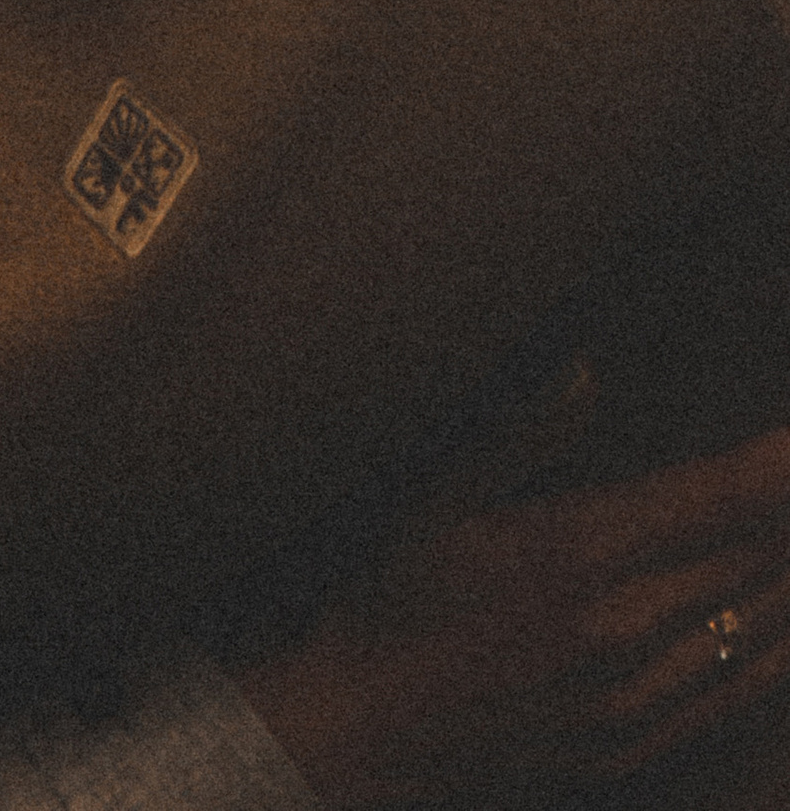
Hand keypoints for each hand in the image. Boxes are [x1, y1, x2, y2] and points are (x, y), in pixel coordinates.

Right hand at [241, 421, 789, 804]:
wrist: (365, 728)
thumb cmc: (388, 599)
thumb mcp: (429, 492)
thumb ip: (515, 427)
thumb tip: (580, 365)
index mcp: (575, 555)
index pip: (714, 499)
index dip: (777, 467)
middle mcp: (619, 633)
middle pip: (754, 562)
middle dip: (789, 514)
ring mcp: (633, 702)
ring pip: (758, 633)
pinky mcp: (633, 747)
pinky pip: (734, 696)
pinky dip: (775, 651)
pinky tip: (787, 620)